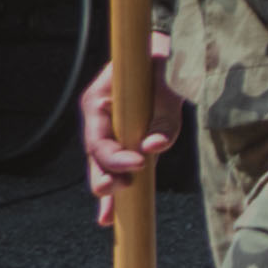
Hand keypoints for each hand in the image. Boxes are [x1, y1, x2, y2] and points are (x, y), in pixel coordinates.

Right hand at [80, 34, 179, 224]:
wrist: (171, 49)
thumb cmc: (165, 60)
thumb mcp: (168, 80)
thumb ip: (164, 114)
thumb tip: (154, 147)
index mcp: (99, 100)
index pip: (99, 138)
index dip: (114, 156)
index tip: (138, 163)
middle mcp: (100, 120)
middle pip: (96, 157)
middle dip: (106, 177)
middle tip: (122, 189)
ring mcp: (112, 132)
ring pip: (104, 167)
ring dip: (108, 190)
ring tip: (108, 215)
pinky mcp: (127, 140)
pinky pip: (120, 168)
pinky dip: (116, 192)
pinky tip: (108, 218)